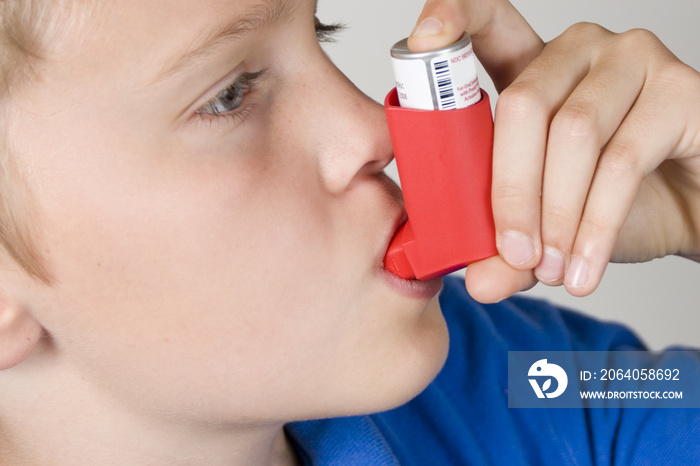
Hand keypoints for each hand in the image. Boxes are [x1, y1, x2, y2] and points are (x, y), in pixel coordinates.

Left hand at [409, 0, 699, 301]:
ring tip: (553, 268)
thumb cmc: (618, 200)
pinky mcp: (680, 90)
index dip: (454, 17)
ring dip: (556, 216)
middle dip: (511, 192)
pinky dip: (595, 225)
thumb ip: (508, 248)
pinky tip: (584, 267)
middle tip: (513, 252)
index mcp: (534, 68)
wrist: (693, 210)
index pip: (488, 22)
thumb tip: (480, 283)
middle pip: (524, 105)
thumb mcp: (547, 225)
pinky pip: (621, 162)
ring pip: (572, 135)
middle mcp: (580, 52)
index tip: (423, 39)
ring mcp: (632, 62)